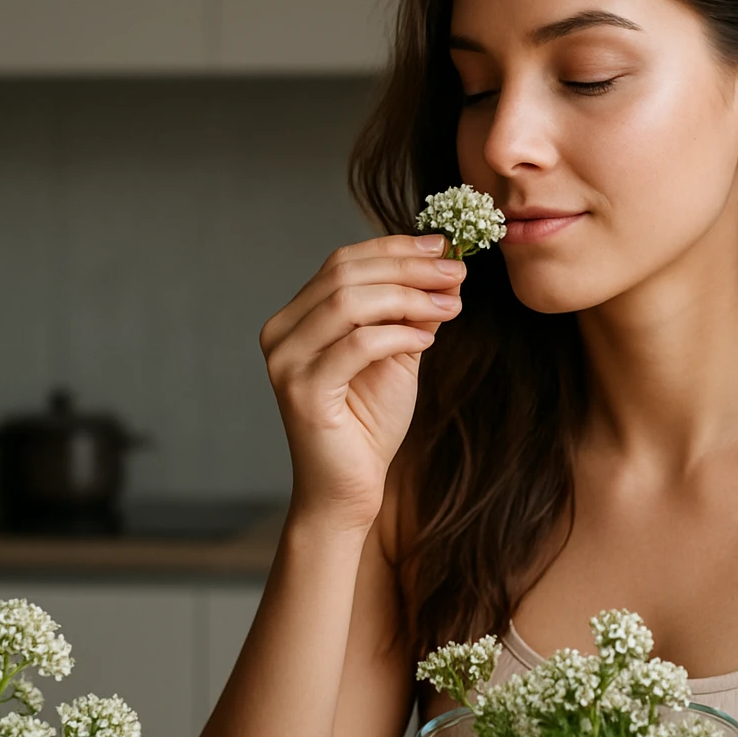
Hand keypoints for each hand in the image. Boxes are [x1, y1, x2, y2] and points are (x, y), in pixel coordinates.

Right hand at [260, 233, 464, 528]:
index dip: (396, 247)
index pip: (343, 261)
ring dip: (409, 297)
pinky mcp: (303, 392)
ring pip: (349, 303)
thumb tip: (445, 266)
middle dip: (408, 267)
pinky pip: (357, 345)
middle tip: (456, 271)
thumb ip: (411, 312)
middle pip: (345, 274)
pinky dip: (398, 334)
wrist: (348, 490)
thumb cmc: (368, 424)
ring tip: (451, 305)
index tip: (445, 246)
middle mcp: (281, 333)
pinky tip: (428, 338)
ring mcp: (286, 362)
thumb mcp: (396, 354)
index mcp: (296, 318)